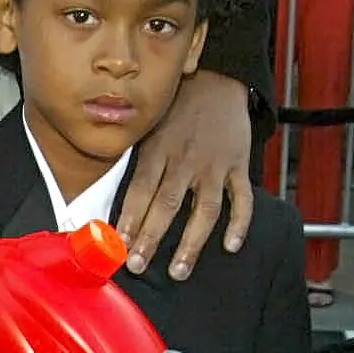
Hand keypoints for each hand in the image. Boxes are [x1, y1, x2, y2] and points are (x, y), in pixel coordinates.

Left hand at [115, 70, 251, 280]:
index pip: (139, 191)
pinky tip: (230, 245)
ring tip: (178, 270)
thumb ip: (136, 164)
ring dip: (191, 242)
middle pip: (167, 204)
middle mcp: (184, 160)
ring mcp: (214, 165)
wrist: (216, 81)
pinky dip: (239, 223)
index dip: (127, 219)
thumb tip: (111, 203)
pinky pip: (242, 198)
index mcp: (157, 151)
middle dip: (150, 238)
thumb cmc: (174, 111)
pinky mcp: (239, 165)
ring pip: (205, 209)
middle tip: (138, 266)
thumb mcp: (147, 129)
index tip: (116, 245)